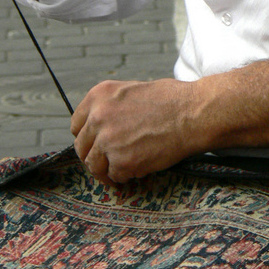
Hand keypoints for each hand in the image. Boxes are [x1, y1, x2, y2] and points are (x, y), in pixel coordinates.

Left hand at [70, 78, 203, 184]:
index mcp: (98, 96)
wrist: (192, 113)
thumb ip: (111, 108)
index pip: (76, 125)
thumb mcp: (131, 91)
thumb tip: (101, 128)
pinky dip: (126, 176)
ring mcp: (108, 141)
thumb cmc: (171, 101)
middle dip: (94, 157)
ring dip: (106, 171)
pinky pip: (115, 176)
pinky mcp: (122, 162)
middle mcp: (98, 117)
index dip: (86, 138)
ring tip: (121, 172)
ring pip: (94, 165)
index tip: (94, 145)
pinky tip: (139, 169)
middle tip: (107, 163)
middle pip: (82, 147)